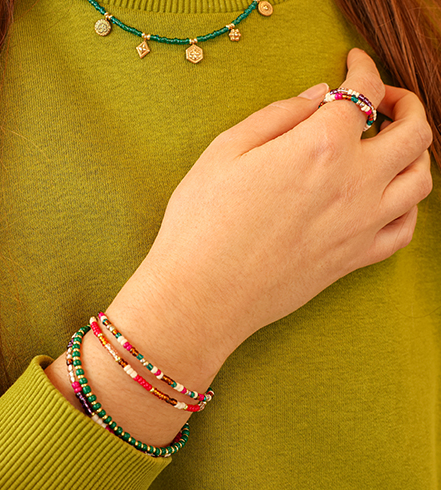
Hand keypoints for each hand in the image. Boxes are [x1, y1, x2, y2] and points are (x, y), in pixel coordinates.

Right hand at [48, 48, 432, 446]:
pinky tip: (387, 198)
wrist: (202, 294)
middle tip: (385, 101)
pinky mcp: (353, 260)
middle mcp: (353, 184)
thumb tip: (318, 96)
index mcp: (319, 147)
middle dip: (404, 104)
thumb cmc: (202, 223)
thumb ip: (278, 116)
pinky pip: (404, 230)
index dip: (362, 70)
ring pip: (420, 179)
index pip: (362, 93)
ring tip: (392, 147)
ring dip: (415, 153)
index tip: (354, 65)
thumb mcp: (225, 151)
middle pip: (413, 132)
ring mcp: (359, 226)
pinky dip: (407, 205)